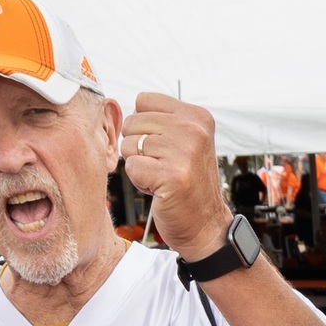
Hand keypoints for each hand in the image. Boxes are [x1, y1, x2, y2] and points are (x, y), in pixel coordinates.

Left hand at [119, 92, 227, 258]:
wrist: (205, 225)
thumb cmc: (189, 184)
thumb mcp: (186, 141)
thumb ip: (162, 120)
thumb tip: (120, 109)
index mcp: (197, 116)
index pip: (144, 100)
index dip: (144, 126)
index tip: (163, 146)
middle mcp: (193, 130)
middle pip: (133, 122)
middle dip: (139, 147)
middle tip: (164, 166)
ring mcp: (184, 152)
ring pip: (129, 146)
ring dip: (140, 166)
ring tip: (162, 177)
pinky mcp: (172, 176)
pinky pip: (131, 167)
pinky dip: (140, 182)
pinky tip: (159, 189)